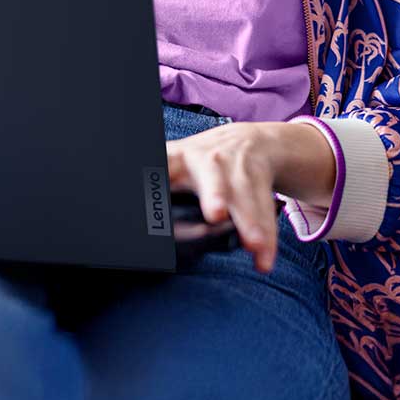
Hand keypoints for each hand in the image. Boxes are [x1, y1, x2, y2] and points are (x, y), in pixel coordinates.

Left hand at [165, 121, 332, 273]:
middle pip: (211, 172)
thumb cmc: (205, 165)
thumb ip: (162, 190)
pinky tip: (264, 259)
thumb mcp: (177, 167)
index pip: (163, 166)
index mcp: (176, 157)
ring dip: (253, 221)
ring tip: (256, 248)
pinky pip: (265, 206)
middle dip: (216, 192)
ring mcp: (237, 162)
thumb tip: (131, 234)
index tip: (158, 196)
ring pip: (247, 191)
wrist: (257, 140)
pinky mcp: (261, 173)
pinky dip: (267, 234)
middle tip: (216, 214)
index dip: (161, 180)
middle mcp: (206, 156)